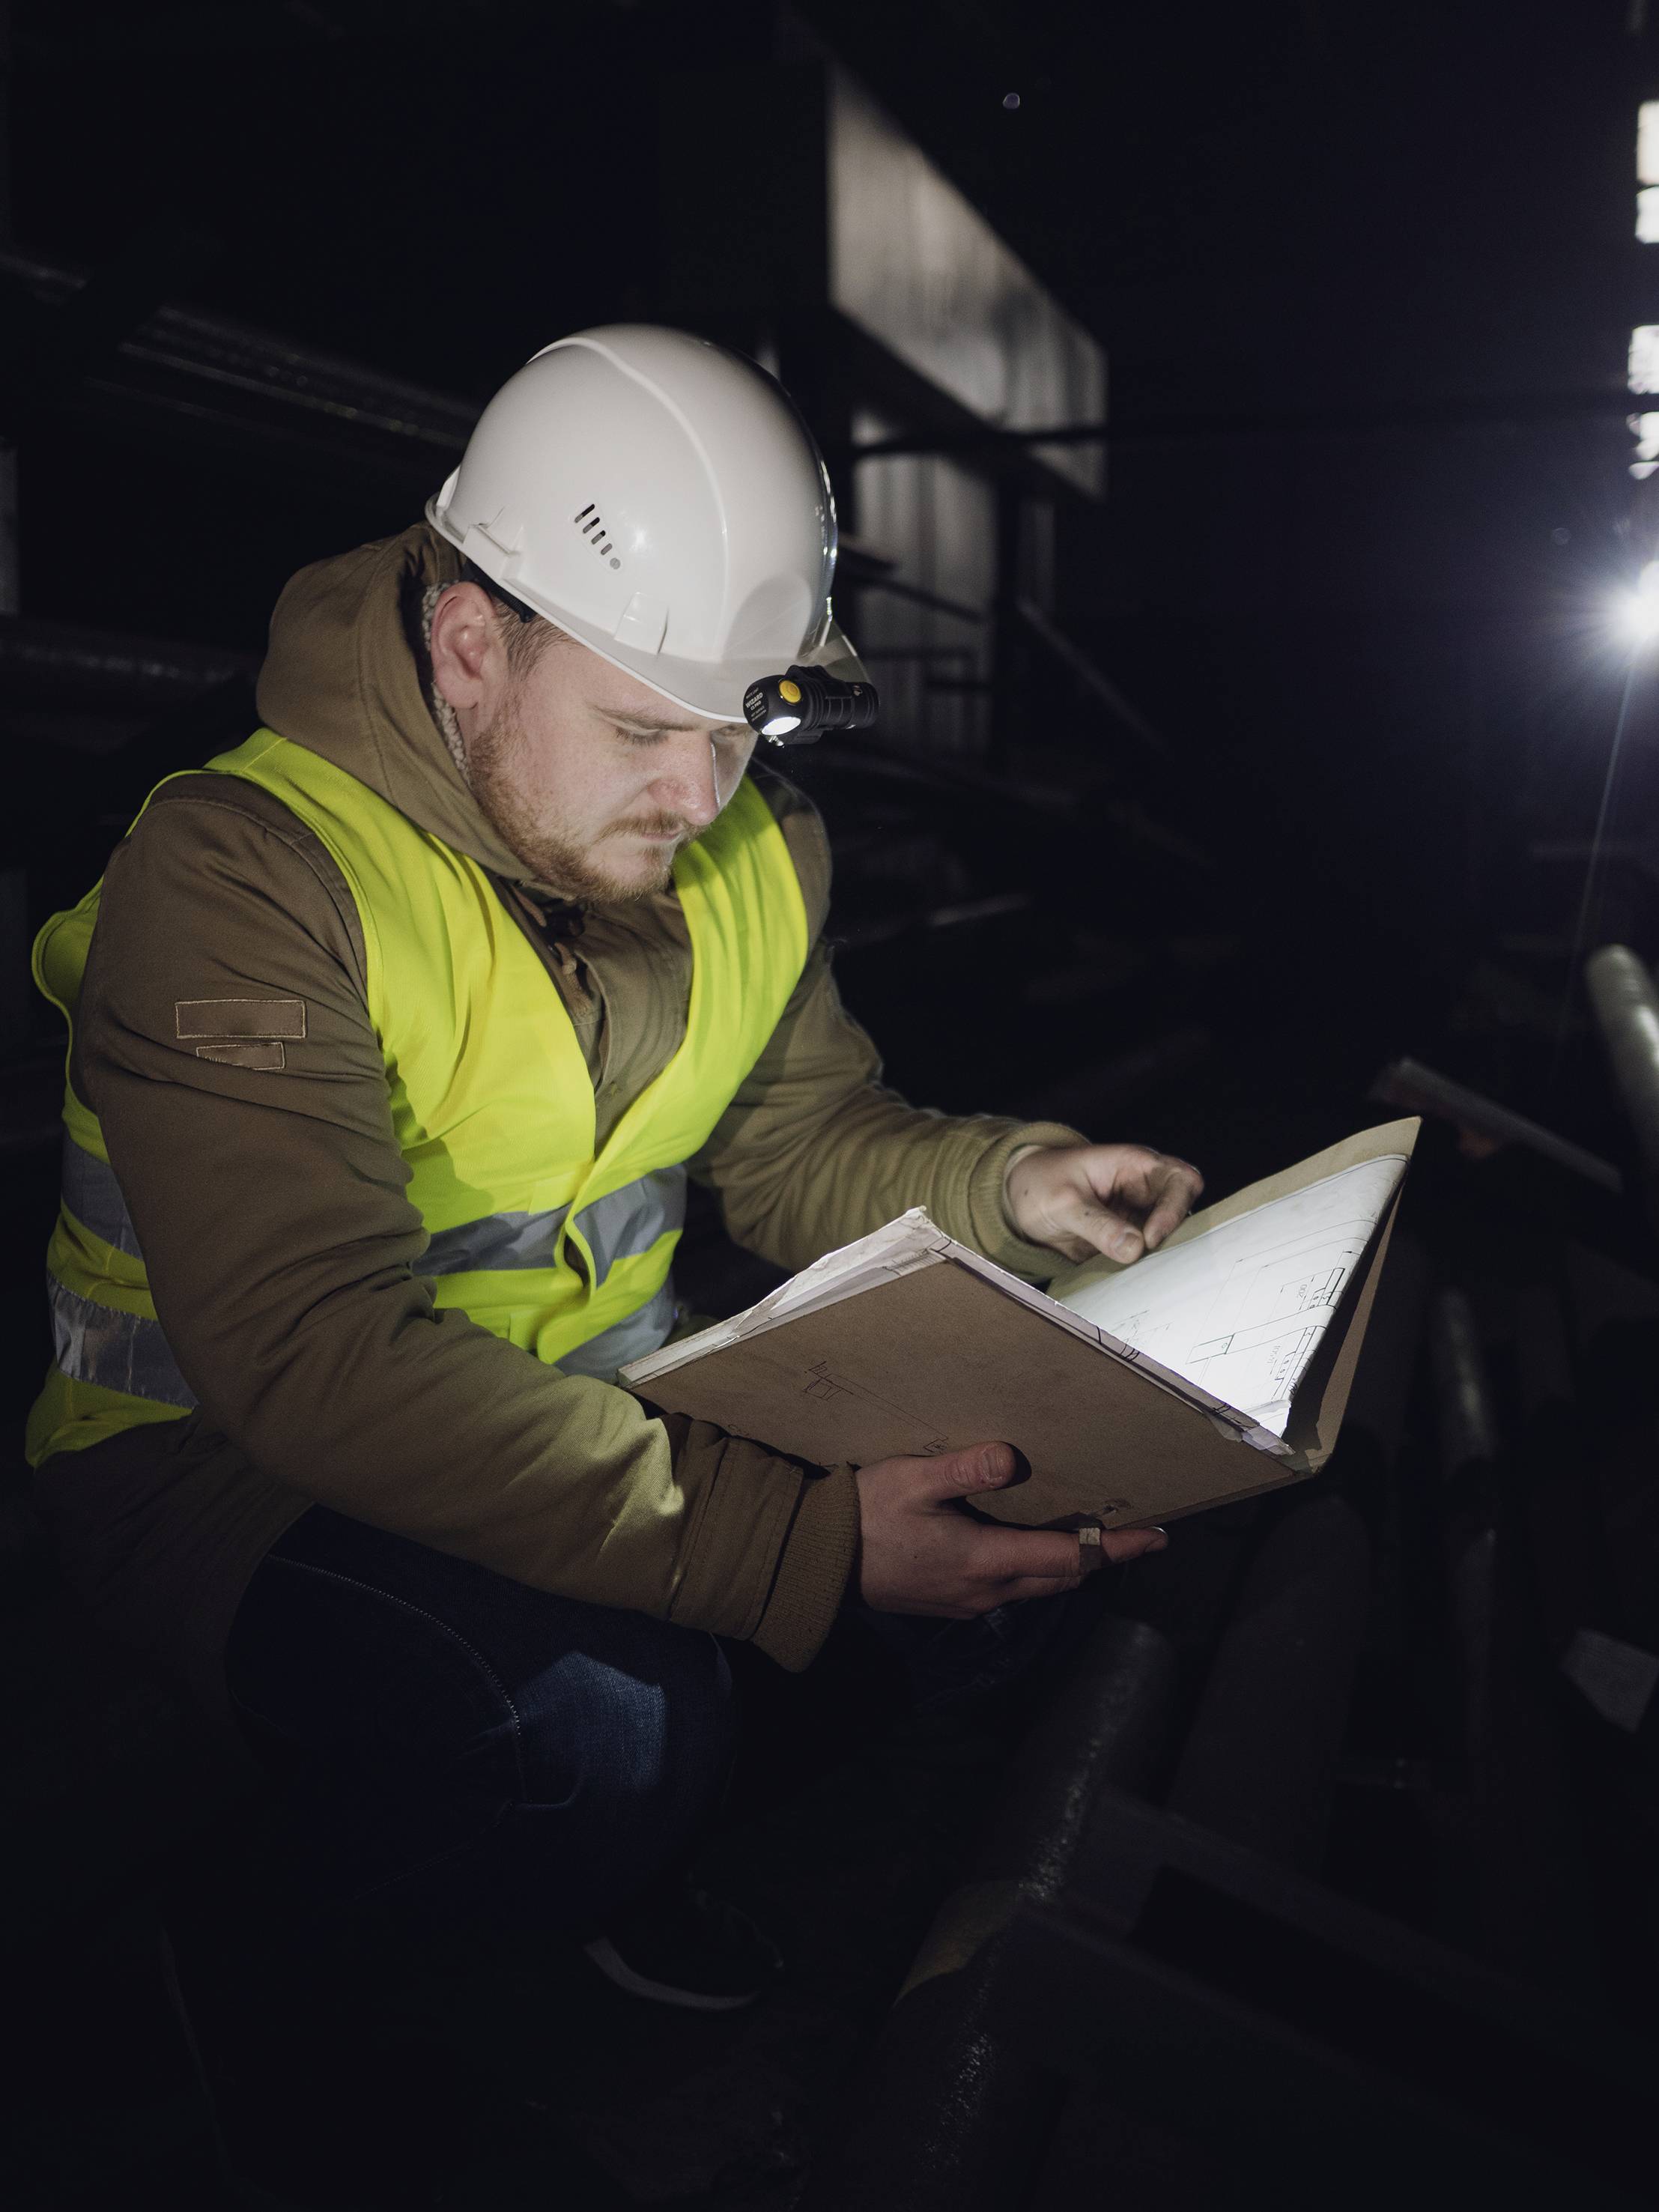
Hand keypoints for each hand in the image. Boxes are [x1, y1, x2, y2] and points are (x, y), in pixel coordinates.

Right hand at [856, 1441, 1168, 1617]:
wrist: (820, 1562)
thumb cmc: (866, 1516)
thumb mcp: (913, 1481)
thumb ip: (964, 1470)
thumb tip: (1013, 1459)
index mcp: (985, 1560)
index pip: (1069, 1557)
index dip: (1116, 1548)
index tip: (1157, 1538)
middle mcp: (987, 1590)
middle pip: (1061, 1578)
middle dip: (1102, 1559)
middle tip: (1137, 1537)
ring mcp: (970, 1602)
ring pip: (1037, 1586)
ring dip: (1070, 1566)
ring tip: (1096, 1540)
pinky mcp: (953, 1602)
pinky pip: (1013, 1588)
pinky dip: (1038, 1568)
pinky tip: (1035, 1546)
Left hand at [1005, 1142, 1202, 1266]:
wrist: (1017, 1199)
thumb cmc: (1040, 1184)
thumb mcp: (1062, 1202)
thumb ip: (1097, 1225)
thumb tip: (1135, 1249)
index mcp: (1134, 1166)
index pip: (1179, 1180)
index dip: (1174, 1208)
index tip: (1151, 1238)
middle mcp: (1143, 1191)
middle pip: (1183, 1212)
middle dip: (1174, 1237)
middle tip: (1151, 1261)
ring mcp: (1137, 1218)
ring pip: (1168, 1239)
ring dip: (1159, 1258)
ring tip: (1141, 1278)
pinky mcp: (1126, 1243)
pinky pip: (1145, 1258)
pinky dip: (1142, 1271)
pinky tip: (1129, 1284)